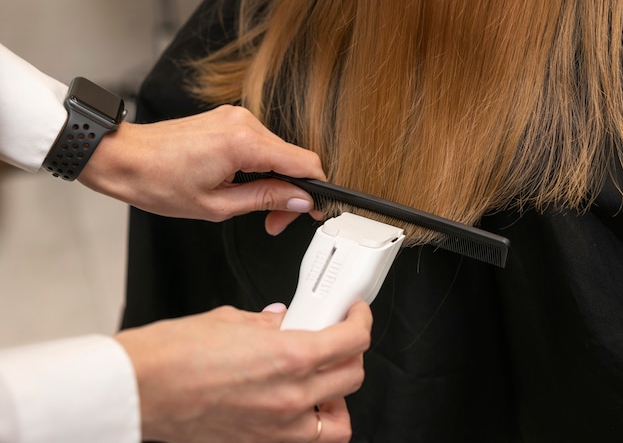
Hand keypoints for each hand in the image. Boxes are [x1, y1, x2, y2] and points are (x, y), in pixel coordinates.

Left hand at [79, 105, 325, 233]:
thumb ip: (266, 200)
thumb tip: (300, 200)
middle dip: (290, 193)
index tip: (314, 210)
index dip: (316, 189)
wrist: (124, 158)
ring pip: (277, 153)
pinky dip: (259, 167)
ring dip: (274, 181)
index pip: (305, 162)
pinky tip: (243, 185)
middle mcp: (245, 123)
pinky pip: (259, 145)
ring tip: (253, 207)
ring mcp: (236, 118)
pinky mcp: (228, 120)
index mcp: (244, 142)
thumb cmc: (158, 181)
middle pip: (293, 158)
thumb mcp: (218, 205)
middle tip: (274, 221)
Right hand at [114, 302, 371, 442]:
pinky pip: (307, 440)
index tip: (355, 314)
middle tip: (337, 338)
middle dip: (352, 352)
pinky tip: (296, 404)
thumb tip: (283, 320)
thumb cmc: (174, 353)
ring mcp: (278, 428)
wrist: (140, 387)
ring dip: (338, 397)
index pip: (352, 340)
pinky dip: (313, 424)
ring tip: (322, 379)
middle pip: (353, 376)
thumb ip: (267, 322)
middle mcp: (290, 397)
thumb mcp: (230, 320)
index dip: (361, 321)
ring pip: (339, 421)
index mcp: (289, 357)